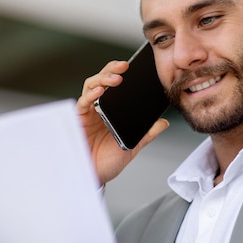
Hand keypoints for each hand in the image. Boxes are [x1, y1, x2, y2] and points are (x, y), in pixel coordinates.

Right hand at [77, 61, 168, 184]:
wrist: (95, 177)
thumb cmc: (108, 162)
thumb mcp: (133, 145)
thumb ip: (147, 133)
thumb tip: (164, 123)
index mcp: (112, 110)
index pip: (116, 85)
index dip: (122, 73)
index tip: (135, 68)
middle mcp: (99, 107)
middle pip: (102, 80)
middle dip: (112, 70)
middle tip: (125, 66)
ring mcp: (88, 112)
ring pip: (91, 86)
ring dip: (103, 79)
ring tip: (116, 78)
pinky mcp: (78, 119)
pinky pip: (82, 102)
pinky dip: (90, 95)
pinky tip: (99, 92)